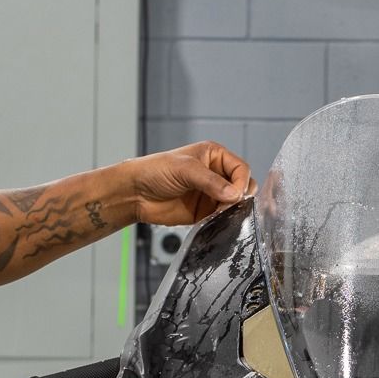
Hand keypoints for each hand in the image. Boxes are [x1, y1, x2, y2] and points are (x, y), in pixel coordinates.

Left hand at [133, 141, 255, 225]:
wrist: (136, 193)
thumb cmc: (155, 171)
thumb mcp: (185, 169)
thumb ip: (211, 181)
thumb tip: (234, 195)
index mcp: (214, 156)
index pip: (241, 169)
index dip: (241, 182)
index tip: (234, 195)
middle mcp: (216, 174)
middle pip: (242, 186)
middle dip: (239, 197)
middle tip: (228, 205)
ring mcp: (211, 194)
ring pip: (235, 204)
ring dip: (233, 210)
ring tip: (220, 214)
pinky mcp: (206, 212)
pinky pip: (223, 217)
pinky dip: (224, 221)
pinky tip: (215, 221)